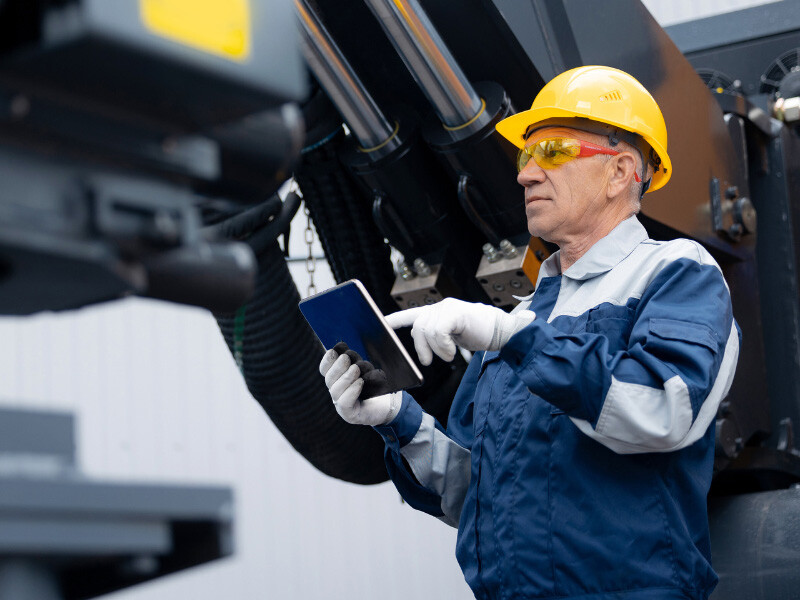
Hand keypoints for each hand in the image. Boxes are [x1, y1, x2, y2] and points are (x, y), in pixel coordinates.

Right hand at [319, 342, 401, 425]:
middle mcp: (336, 391)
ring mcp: (341, 404)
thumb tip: (342, 345)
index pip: (325, 369)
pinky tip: (360, 383)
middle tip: (346, 358)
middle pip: (329, 379)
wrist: (388, 404)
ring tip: (356, 369)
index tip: (334, 351)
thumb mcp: (366, 368)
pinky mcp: (349, 414)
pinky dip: (351, 391)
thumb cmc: (376, 384)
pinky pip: (345, 403)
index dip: (327, 360)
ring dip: (346, 377)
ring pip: (336, 390)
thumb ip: (354, 360)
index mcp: (336, 378)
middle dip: (337, 367)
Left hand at [385, 298, 535, 364]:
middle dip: (420, 348)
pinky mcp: (455, 312)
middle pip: (417, 327)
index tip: (382, 323)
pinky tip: (452, 352)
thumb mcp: (453, 337)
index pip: (412, 314)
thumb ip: (437, 336)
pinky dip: (443, 346)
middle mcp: (440, 307)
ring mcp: (447, 308)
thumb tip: (423, 346)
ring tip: (448, 355)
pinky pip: (439, 331)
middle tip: (429, 361)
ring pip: (427, 331)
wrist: (501, 331)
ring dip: (436, 349)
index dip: (396, 319)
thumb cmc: (479, 334)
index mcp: (438, 313)